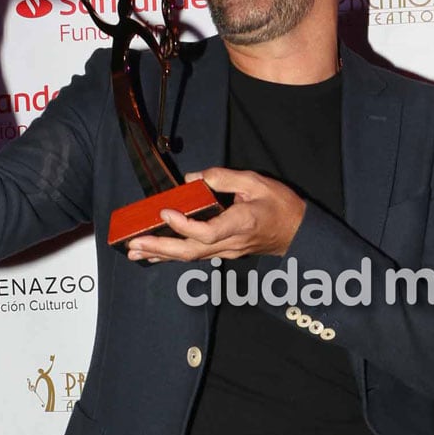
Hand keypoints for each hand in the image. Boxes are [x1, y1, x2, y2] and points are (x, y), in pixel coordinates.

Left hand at [125, 167, 305, 261]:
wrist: (298, 232)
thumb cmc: (280, 206)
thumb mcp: (256, 181)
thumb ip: (223, 177)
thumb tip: (192, 179)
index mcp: (241, 223)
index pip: (208, 231)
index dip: (184, 225)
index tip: (165, 211)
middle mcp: (231, 242)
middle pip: (192, 251)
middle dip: (161, 247)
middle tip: (135, 243)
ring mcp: (227, 251)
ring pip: (190, 257)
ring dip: (161, 254)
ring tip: (135, 251)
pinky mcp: (224, 252)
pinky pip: (195, 255)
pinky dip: (173, 255)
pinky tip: (155, 254)